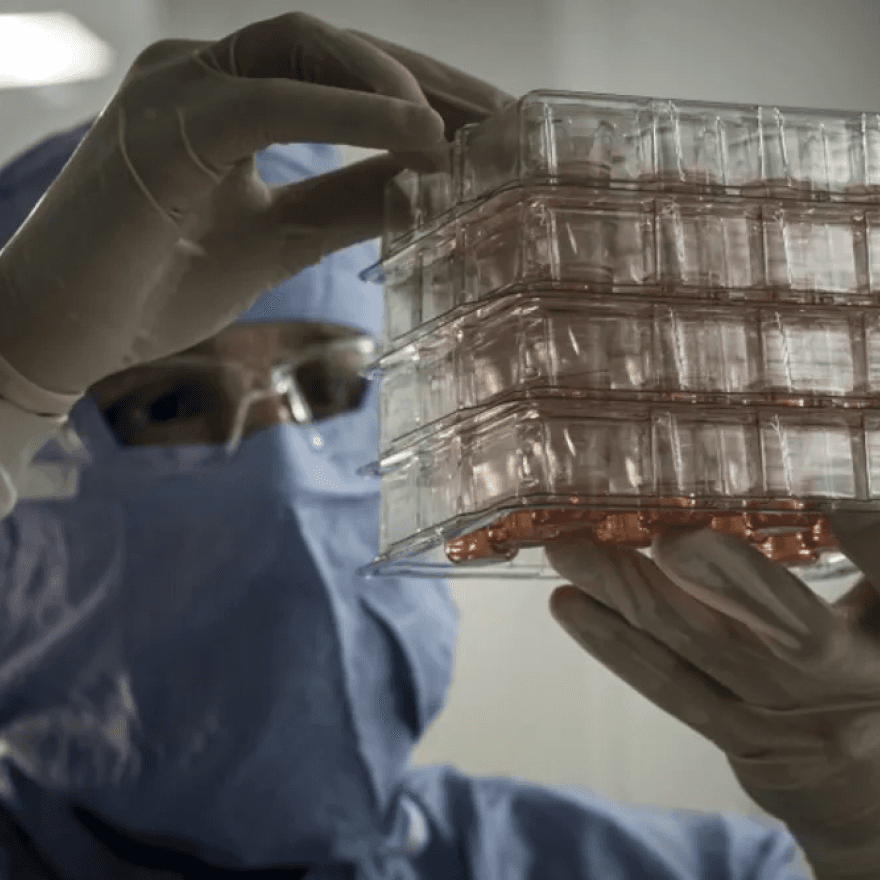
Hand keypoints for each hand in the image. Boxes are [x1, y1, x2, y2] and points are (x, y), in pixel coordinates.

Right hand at [0, 11, 512, 401]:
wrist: (58, 331)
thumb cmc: (155, 285)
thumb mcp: (280, 239)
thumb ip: (347, 202)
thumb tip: (427, 184)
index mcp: (233, 99)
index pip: (347, 78)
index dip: (428, 98)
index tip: (498, 133)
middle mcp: (205, 74)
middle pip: (341, 49)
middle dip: (434, 82)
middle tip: (512, 124)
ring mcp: (178, 87)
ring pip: (306, 48)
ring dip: (399, 84)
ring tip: (474, 133)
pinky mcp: (160, 122)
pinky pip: (269, 98)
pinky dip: (349, 112)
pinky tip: (420, 134)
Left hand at [546, 524, 879, 879]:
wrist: (868, 793)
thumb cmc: (877, 675)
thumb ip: (869, 551)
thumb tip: (828, 486)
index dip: (866, 535)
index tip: (828, 498)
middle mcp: (844, 680)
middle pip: (783, 624)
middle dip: (720, 573)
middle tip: (667, 534)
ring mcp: (779, 714)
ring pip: (700, 648)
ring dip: (629, 594)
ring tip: (571, 549)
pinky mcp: (732, 733)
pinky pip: (670, 686)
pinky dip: (616, 642)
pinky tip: (569, 603)